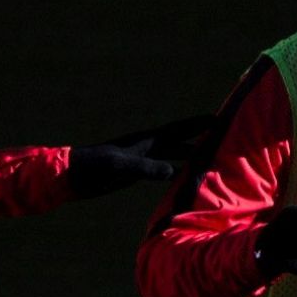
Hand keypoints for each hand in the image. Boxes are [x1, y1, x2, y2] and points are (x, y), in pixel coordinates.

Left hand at [67, 115, 216, 198]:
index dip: (198, 124)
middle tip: (222, 135)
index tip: (219, 118)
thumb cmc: (94, 166)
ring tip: (209, 158)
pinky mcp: (134, 172)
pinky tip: (183, 178)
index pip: (178, 130)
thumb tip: (173, 172)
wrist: (73, 175)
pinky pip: (161, 170)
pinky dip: (175, 172)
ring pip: (172, 155)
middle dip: (200, 137)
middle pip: (179, 140)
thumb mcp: (120, 166)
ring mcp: (141, 159)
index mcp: (145, 141)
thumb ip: (146, 168)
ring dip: (190, 155)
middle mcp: (147, 147)